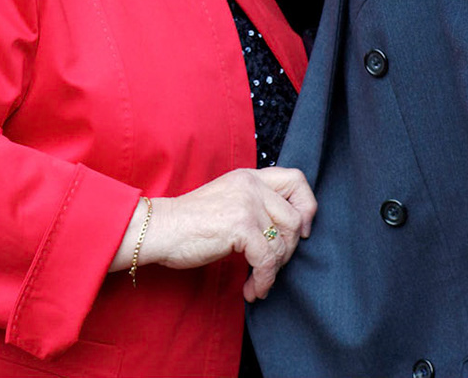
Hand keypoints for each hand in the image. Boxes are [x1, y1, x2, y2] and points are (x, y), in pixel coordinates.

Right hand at [116, 167, 317, 300]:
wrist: (160, 229)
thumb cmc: (189, 223)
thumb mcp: (227, 200)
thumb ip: (255, 204)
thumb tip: (290, 229)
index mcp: (249, 177)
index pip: (296, 179)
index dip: (306, 207)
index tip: (301, 231)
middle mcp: (251, 185)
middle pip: (295, 218)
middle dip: (287, 250)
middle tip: (270, 266)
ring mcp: (246, 203)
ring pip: (283, 242)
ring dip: (273, 270)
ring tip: (257, 282)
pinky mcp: (240, 226)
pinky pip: (267, 261)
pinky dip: (264, 281)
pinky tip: (252, 290)